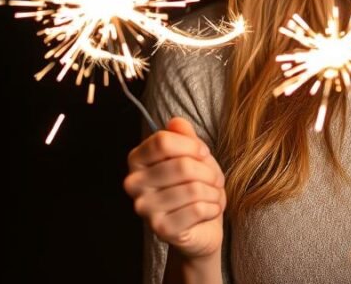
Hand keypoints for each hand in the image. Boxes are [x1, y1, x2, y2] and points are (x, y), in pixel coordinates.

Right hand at [124, 117, 226, 260]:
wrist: (201, 225)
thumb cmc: (194, 184)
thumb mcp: (193, 155)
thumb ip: (184, 136)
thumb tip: (176, 121)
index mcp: (137, 160)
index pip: (162, 141)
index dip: (191, 145)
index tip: (204, 153)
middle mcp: (134, 184)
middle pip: (182, 166)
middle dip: (209, 172)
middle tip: (215, 179)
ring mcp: (145, 208)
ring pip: (193, 189)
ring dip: (213, 191)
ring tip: (213, 194)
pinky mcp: (160, 229)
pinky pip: (197, 209)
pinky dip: (213, 207)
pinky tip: (210, 209)